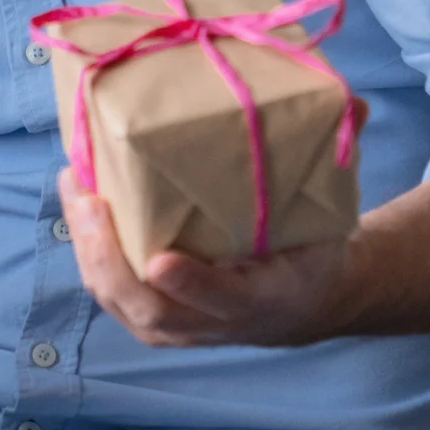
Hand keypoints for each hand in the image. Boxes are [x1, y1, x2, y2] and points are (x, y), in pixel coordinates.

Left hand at [59, 167, 354, 346]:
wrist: (304, 303)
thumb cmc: (311, 246)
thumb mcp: (335, 211)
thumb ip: (340, 157)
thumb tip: (355, 104)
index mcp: (268, 297)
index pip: (225, 300)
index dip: (193, 284)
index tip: (162, 260)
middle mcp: (216, 322)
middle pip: (152, 310)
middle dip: (112, 259)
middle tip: (93, 201)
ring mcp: (180, 325)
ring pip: (121, 302)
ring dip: (89, 249)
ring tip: (73, 186)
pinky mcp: (154, 315)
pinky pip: (113, 293)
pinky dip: (89, 251)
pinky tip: (78, 202)